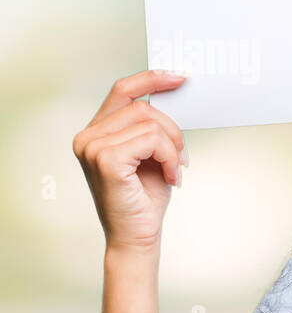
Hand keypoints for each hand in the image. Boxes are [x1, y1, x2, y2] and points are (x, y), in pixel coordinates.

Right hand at [72, 69, 188, 254]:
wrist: (137, 236)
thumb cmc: (144, 198)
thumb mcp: (152, 154)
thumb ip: (153, 127)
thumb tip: (174, 97)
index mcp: (97, 131)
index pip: (123, 90)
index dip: (151, 78)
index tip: (179, 76)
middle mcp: (88, 136)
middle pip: (144, 108)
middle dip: (173, 131)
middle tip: (182, 158)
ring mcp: (92, 147)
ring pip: (151, 124)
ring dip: (173, 148)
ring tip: (174, 171)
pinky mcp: (105, 160)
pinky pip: (152, 141)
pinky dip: (170, 158)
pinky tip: (171, 177)